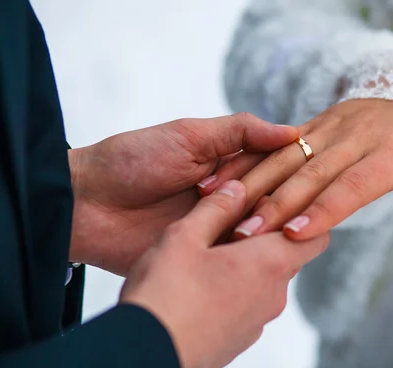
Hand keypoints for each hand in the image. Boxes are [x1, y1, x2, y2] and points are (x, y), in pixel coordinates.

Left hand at [68, 113, 298, 274]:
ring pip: (259, 230)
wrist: (84, 204)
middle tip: (287, 208)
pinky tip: (265, 258)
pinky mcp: (203, 256)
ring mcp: (217, 227)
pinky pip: (234, 259)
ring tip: (280, 232)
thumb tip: (293, 132)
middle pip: (272, 200)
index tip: (308, 171)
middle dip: (279, 203)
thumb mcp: (189, 136)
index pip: (275, 167)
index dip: (289, 170)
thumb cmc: (132, 160)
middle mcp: (230, 196)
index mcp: (229, 165)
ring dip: (267, 230)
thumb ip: (239, 132)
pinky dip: (248, 257)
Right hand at [120, 180, 329, 367]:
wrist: (144, 356)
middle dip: (266, 237)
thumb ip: (216, 208)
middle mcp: (273, 295)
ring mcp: (258, 321)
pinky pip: (248, 304)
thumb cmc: (165, 296)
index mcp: (270, 264)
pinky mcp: (239, 339)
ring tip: (209, 252)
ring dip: (247, 264)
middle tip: (232, 221)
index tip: (276, 205)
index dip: (302, 217)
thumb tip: (238, 188)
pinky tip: (200, 284)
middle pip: (287, 256)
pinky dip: (235, 289)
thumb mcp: (184, 237)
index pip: (316, 236)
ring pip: (265, 281)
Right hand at [199, 99, 392, 309]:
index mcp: (392, 155)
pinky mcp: (316, 121)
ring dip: (256, 183)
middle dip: (277, 203)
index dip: (324, 210)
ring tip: (225, 209)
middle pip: (313, 172)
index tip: (294, 235)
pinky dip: (249, 160)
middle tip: (246, 234)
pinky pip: (277, 142)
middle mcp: (357, 137)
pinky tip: (223, 179)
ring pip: (288, 155)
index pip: (353, 186)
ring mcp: (333, 125)